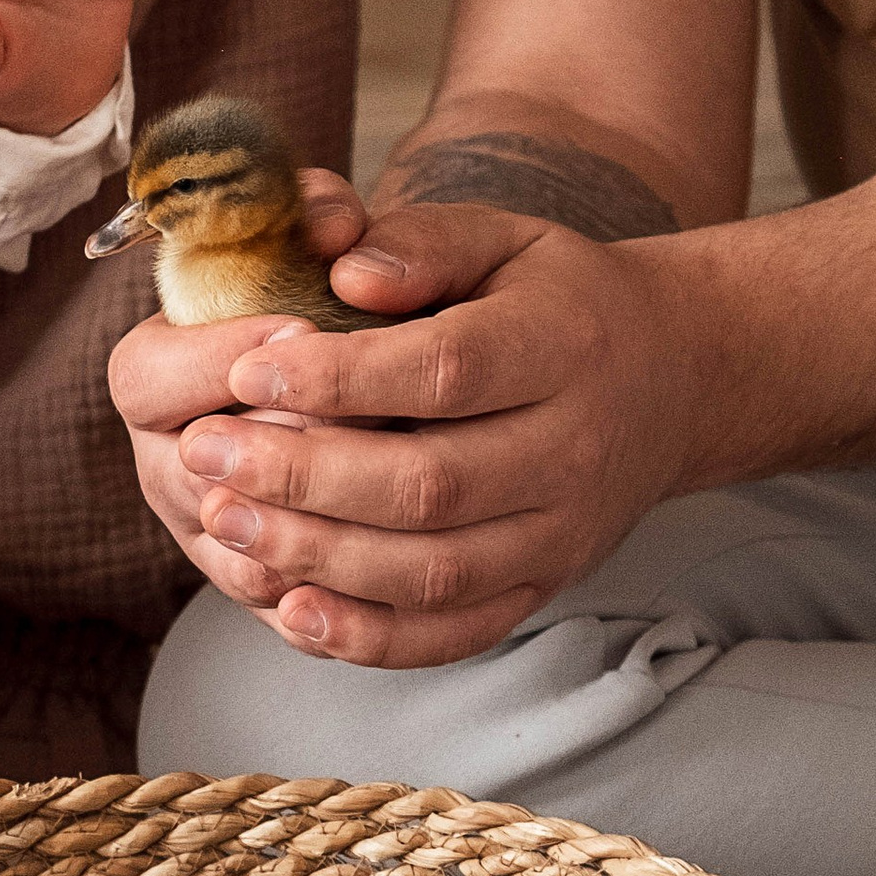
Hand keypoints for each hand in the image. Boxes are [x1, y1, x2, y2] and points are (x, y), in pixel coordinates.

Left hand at [109, 194, 698, 668]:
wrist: (671, 380)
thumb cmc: (556, 299)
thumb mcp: (504, 238)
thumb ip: (421, 242)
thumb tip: (339, 268)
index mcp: (562, 346)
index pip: (446, 371)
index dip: (340, 377)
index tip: (248, 367)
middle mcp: (572, 451)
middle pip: (430, 484)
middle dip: (303, 475)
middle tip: (204, 450)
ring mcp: (561, 534)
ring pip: (434, 570)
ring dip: (319, 556)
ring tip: (225, 520)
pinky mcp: (542, 588)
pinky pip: (454, 633)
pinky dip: (371, 637)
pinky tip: (292, 612)